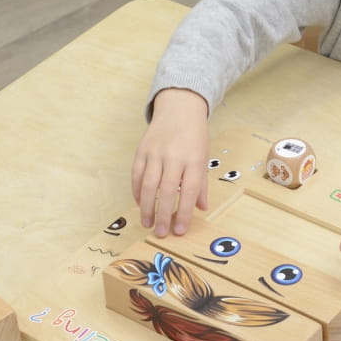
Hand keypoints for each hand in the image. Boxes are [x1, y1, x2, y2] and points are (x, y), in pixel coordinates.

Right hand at [131, 88, 209, 236]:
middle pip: (167, 191)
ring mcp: (156, 152)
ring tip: (147, 223)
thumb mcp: (204, 157)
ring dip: (147, 207)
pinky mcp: (142, 150)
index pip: (189, 191)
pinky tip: (140, 204)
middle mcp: (175, 156)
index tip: (180, 230)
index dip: (185, 213)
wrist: (179, 108)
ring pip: (148, 185)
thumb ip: (201, 183)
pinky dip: (137, 191)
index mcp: (194, 159)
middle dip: (163, 215)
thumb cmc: (194, 136)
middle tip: (161, 233)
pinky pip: (137, 174)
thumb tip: (201, 208)